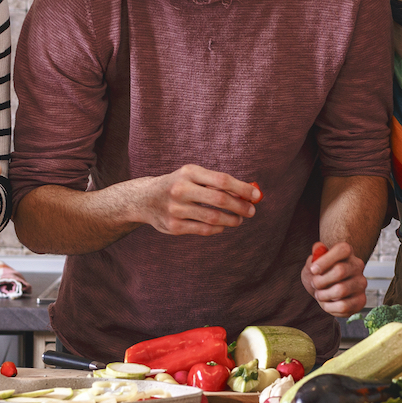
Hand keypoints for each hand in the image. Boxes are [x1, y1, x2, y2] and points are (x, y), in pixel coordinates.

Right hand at [132, 164, 258, 236]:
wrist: (144, 199)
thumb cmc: (178, 186)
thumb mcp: (192, 177)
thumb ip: (217, 184)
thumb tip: (248, 194)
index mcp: (188, 172)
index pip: (222, 180)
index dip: (243, 188)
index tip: (257, 195)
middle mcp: (180, 189)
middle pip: (219, 199)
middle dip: (240, 206)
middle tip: (251, 211)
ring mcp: (175, 209)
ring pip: (213, 218)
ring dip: (232, 220)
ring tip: (239, 220)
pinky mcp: (173, 226)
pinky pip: (204, 230)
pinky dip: (218, 228)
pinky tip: (222, 225)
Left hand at [302, 240, 366, 316]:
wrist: (326, 290)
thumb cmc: (320, 274)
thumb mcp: (312, 264)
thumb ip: (314, 256)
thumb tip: (318, 248)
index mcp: (347, 252)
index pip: (342, 249)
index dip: (325, 260)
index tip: (313, 269)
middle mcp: (357, 266)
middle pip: (340, 271)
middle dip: (320, 280)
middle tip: (314, 284)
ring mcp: (361, 283)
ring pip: (341, 290)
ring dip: (323, 295)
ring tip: (320, 294)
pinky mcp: (361, 300)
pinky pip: (344, 306)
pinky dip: (330, 307)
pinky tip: (328, 303)